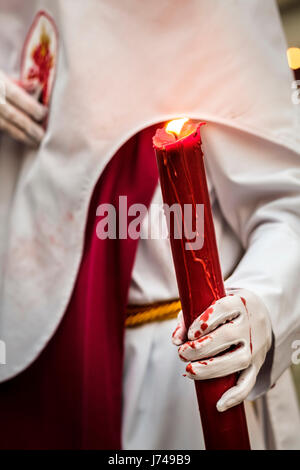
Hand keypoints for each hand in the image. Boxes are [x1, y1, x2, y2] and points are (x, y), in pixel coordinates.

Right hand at [0, 70, 46, 145]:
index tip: (43, 115)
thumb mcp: (0, 75)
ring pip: (6, 126)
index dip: (32, 107)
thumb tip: (36, 84)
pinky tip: (22, 139)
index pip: (18, 97)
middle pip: (13, 115)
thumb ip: (18, 82)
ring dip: (22, 135)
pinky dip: (11, 134)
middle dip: (30, 127)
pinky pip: (1, 129)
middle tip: (42, 135)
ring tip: (34, 141)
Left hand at [172, 288, 271, 411]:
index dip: (204, 321)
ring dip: (210, 369)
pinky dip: (235, 395)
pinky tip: (218, 405)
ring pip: (238, 360)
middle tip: (182, 354)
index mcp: (239, 303)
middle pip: (227, 336)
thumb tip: (175, 340)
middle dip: (200, 348)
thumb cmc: (222, 310)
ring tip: (189, 371)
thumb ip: (187, 320)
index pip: (224, 308)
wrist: (258, 314)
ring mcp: (255, 345)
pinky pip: (249, 382)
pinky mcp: (257, 363)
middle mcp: (250, 324)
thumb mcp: (206, 305)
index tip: (190, 333)